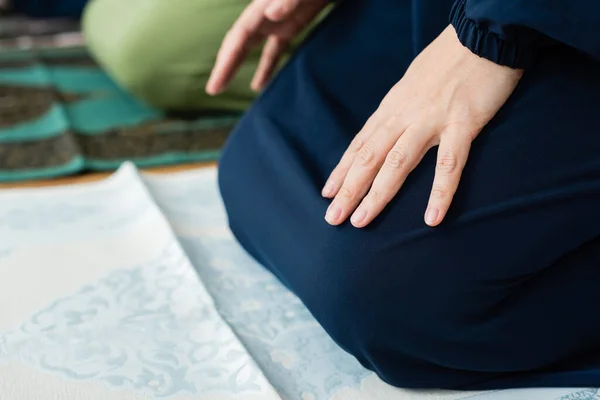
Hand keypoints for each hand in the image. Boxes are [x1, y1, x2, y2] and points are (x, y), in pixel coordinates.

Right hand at [206, 0, 326, 94]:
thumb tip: (271, 14)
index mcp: (263, 6)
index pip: (239, 37)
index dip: (226, 60)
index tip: (216, 83)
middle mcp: (266, 14)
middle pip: (239, 43)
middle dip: (225, 65)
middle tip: (212, 89)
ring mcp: (278, 21)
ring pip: (252, 47)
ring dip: (239, 66)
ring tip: (225, 87)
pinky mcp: (292, 25)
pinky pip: (275, 50)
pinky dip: (267, 66)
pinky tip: (259, 85)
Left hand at [322, 25, 522, 227]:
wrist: (483, 33)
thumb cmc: (449, 59)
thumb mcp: (412, 83)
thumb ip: (399, 108)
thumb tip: (386, 127)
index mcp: (393, 106)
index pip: (360, 143)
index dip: (342, 169)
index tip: (327, 192)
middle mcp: (404, 115)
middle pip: (369, 157)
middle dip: (348, 189)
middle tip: (333, 217)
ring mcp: (431, 119)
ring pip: (397, 163)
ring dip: (377, 194)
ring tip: (360, 222)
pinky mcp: (462, 123)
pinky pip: (449, 164)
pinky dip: (440, 192)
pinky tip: (432, 218)